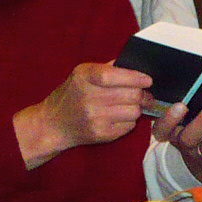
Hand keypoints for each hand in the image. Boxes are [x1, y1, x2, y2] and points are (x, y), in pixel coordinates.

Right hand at [14, 64, 150, 169]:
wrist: (53, 124)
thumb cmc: (72, 94)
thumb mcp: (82, 74)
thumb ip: (108, 68)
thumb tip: (136, 67)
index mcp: (83, 77)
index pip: (113, 76)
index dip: (134, 78)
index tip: (147, 80)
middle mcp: (88, 98)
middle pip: (131, 95)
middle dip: (142, 94)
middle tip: (143, 94)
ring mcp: (95, 118)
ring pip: (134, 111)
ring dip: (136, 108)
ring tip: (128, 105)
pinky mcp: (101, 134)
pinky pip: (129, 126)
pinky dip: (129, 121)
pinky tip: (118, 117)